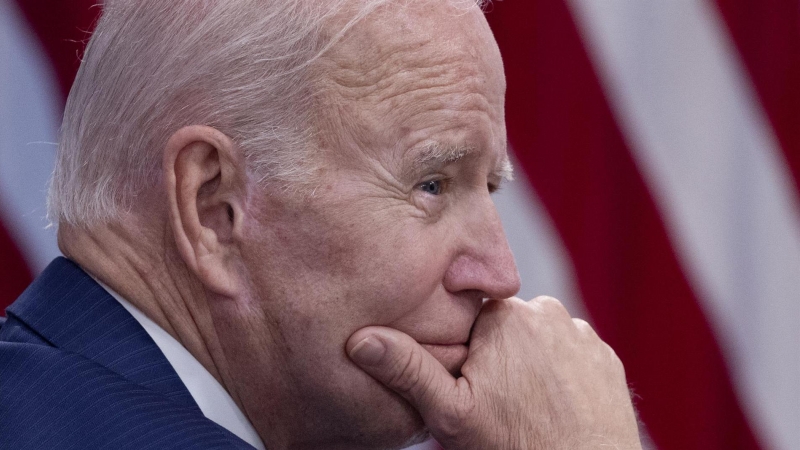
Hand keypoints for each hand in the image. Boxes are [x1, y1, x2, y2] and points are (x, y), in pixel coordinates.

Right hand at [346, 296, 641, 449]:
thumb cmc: (515, 446)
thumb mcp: (449, 413)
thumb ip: (408, 369)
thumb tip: (361, 340)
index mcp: (501, 316)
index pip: (471, 318)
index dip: (467, 351)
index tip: (468, 381)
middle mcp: (545, 311)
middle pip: (506, 327)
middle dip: (498, 355)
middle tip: (495, 398)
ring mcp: (581, 333)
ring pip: (540, 338)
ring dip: (531, 361)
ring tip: (525, 402)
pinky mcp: (606, 356)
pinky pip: (572, 353)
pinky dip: (563, 372)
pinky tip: (554, 403)